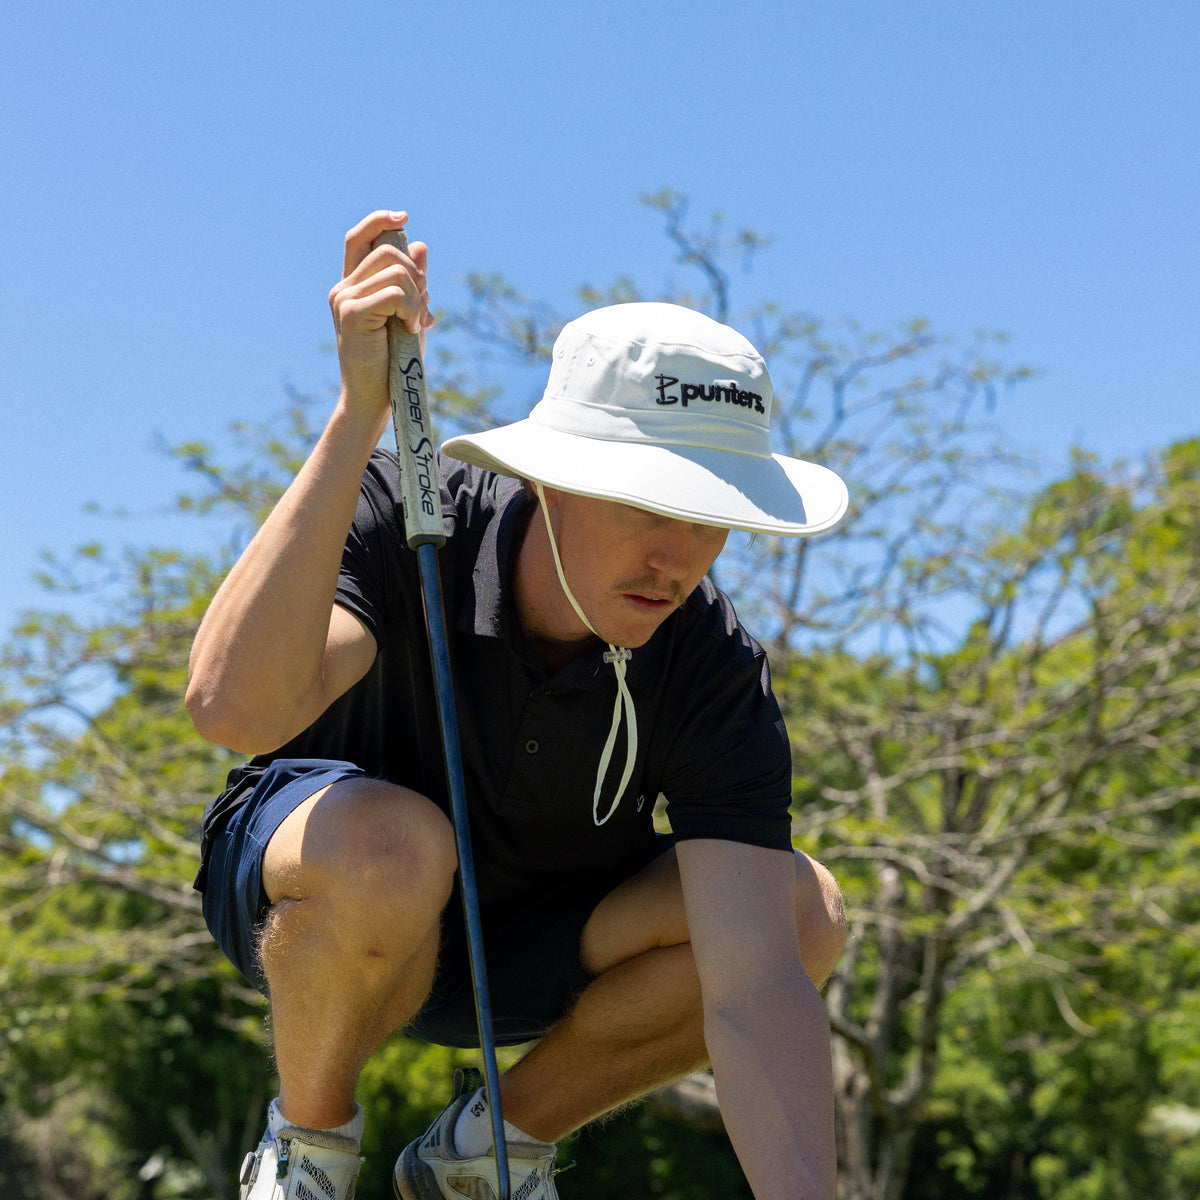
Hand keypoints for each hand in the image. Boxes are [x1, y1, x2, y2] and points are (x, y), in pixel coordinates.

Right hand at [328, 209, 433, 424]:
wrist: (377, 399)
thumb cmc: (394, 363)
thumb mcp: (409, 315)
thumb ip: (413, 283)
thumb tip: (420, 244)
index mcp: (353, 286)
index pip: (359, 238)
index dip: (380, 221)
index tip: (404, 216)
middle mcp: (343, 288)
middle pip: (389, 252)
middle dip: (417, 278)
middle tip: (421, 311)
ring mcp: (343, 300)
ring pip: (397, 271)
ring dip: (418, 298)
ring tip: (415, 324)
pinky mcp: (351, 314)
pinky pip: (395, 293)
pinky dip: (412, 309)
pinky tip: (411, 328)